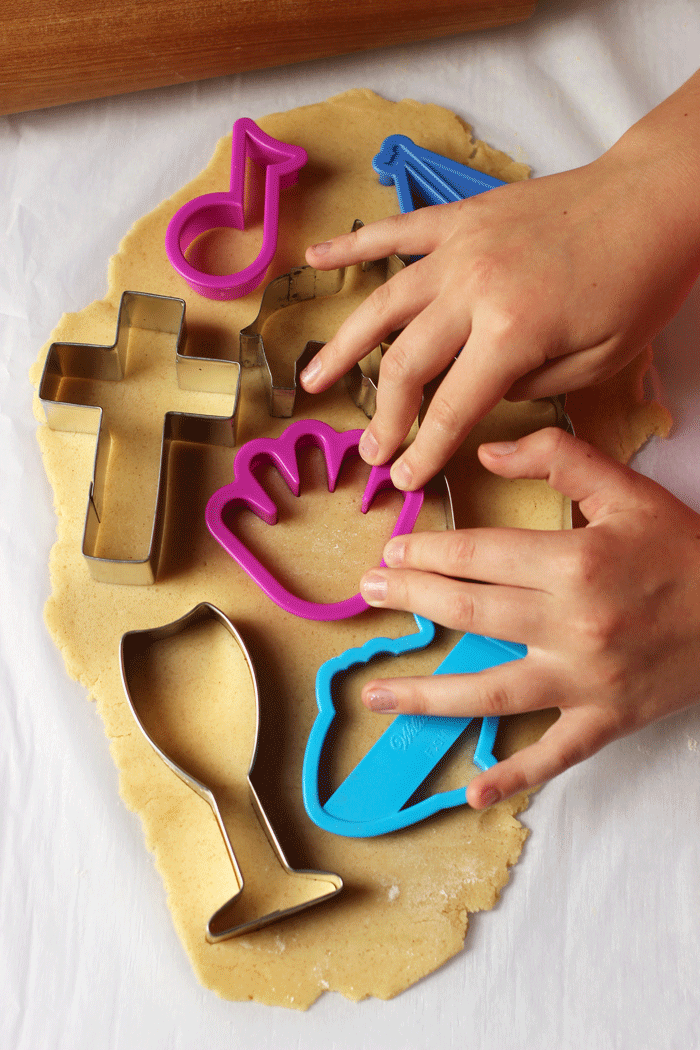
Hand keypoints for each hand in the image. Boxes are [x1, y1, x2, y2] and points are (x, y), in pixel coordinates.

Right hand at [301, 75, 699, 491]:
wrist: (656, 196)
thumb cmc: (640, 280)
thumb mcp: (601, 359)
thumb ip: (532, 387)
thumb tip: (484, 392)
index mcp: (512, 333)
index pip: (451, 409)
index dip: (422, 452)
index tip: (403, 480)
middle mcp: (473, 290)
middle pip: (405, 366)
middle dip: (383, 418)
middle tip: (369, 452)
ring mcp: (460, 248)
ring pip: (382, 305)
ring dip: (343, 348)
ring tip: (313, 382)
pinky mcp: (461, 216)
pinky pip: (395, 231)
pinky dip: (352, 244)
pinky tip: (316, 257)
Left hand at [357, 428, 699, 806]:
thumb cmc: (685, 550)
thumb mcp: (627, 490)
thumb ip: (558, 458)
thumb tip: (486, 454)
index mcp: (575, 563)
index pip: (479, 554)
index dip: (428, 552)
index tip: (394, 551)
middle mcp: (573, 624)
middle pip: (472, 612)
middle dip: (411, 600)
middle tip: (368, 593)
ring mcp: (587, 680)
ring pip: (492, 691)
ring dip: (428, 695)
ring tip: (376, 696)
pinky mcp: (606, 719)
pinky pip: (554, 754)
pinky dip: (514, 776)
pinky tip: (471, 792)